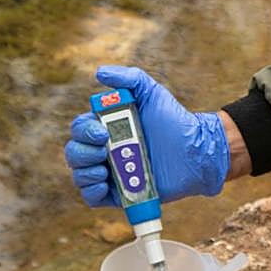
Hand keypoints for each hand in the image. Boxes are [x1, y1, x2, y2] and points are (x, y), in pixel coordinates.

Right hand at [63, 65, 229, 206]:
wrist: (196, 151)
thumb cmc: (174, 121)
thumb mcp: (152, 94)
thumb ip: (130, 79)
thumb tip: (100, 72)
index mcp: (107, 128)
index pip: (80, 129)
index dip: (84, 131)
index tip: (102, 131)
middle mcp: (105, 150)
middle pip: (75, 153)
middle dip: (82, 152)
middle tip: (104, 150)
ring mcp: (111, 173)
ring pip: (80, 175)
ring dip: (85, 172)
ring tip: (104, 170)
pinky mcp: (119, 193)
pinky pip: (92, 197)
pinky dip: (91, 191)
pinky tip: (103, 184)